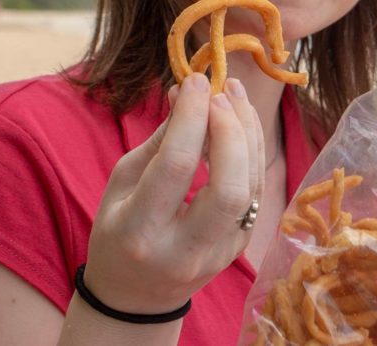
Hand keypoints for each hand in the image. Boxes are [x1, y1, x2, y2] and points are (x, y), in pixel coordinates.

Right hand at [82, 73, 264, 313]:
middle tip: (219, 92)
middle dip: (230, 129)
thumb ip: (158, 141)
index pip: (175, 167)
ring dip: (249, 134)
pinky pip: (256, 193)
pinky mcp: (241, 247)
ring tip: (233, 95)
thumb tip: (187, 94)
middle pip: (228, 186)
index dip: (191, 117)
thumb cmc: (119, 231)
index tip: (194, 80)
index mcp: (140, 232)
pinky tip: (241, 123)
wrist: (136, 296)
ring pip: (251, 189)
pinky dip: (253, 152)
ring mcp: (219, 253)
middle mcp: (184, 248)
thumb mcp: (121, 184)